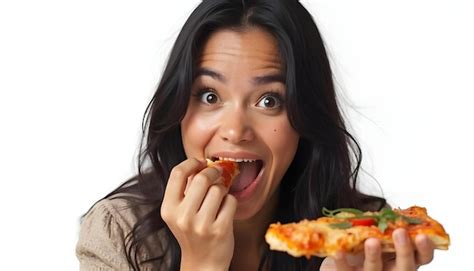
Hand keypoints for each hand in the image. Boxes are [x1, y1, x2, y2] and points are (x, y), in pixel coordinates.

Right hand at [161, 158, 237, 269]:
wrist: (203, 263)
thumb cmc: (192, 233)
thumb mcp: (179, 213)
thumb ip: (184, 190)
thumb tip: (200, 164)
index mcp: (168, 209)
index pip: (177, 173)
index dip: (191, 163)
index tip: (200, 163)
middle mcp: (183, 217)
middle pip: (201, 178)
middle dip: (213, 172)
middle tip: (217, 173)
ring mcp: (202, 225)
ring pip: (218, 189)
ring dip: (222, 189)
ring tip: (218, 199)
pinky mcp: (220, 230)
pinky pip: (231, 201)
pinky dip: (230, 202)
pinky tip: (224, 211)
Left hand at [320, 229, 434, 270]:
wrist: (340, 256)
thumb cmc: (363, 243)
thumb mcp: (378, 233)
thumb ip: (385, 225)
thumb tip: (390, 211)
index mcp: (401, 259)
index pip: (421, 258)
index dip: (425, 249)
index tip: (423, 235)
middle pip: (404, 268)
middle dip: (404, 251)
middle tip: (400, 232)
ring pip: (376, 270)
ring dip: (374, 256)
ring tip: (371, 241)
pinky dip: (342, 261)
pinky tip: (339, 251)